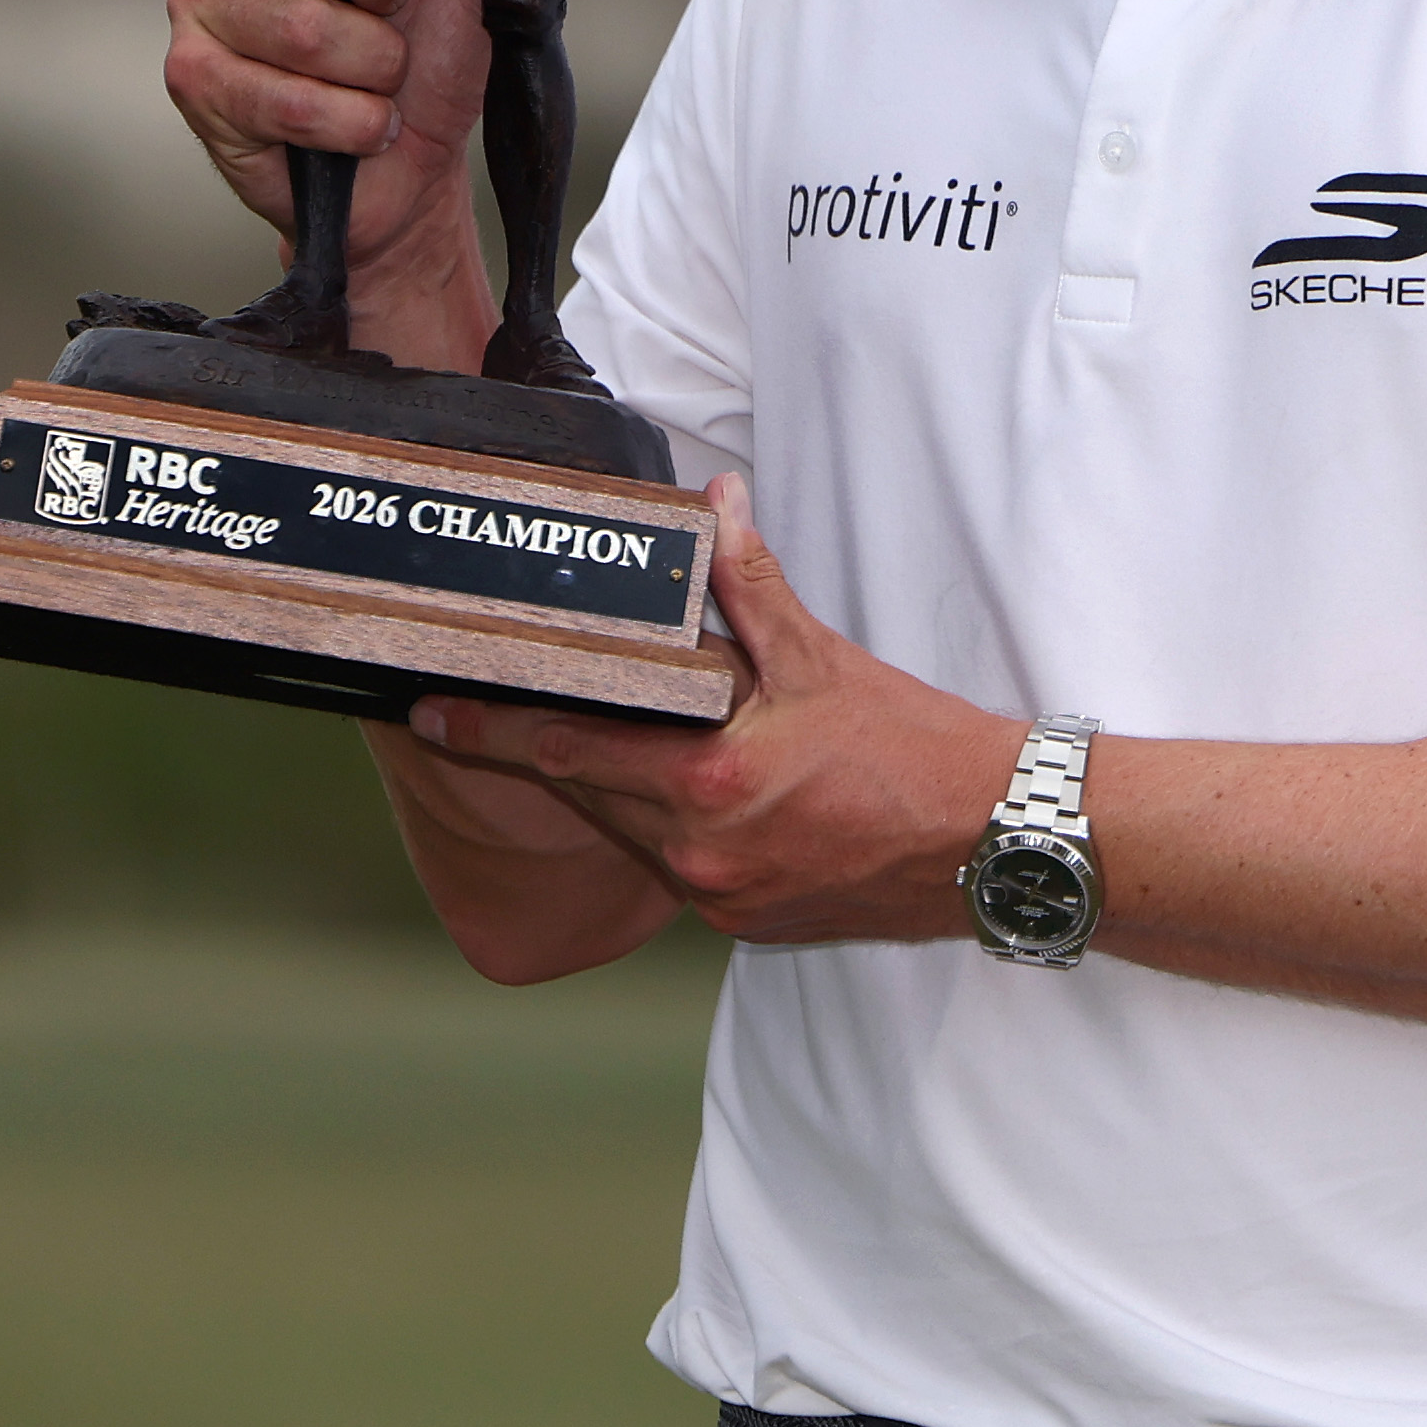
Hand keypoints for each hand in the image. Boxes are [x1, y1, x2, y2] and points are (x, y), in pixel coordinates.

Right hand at [162, 0, 642, 325]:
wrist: (404, 171)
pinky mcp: (196, 83)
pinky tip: (366, 127)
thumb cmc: (437, 56)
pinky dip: (350, 122)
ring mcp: (204, 8)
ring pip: (299, 27)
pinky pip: (283, 97)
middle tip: (399, 9)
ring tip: (386, 84)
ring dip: (374, 71)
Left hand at [409, 473, 1019, 945]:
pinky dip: (665, 822)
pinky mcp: (746, 922)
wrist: (991, 842)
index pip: (567, 751)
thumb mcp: (822, 659)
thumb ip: (752, 586)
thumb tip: (719, 504)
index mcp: (706, 785)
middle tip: (485, 710)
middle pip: (587, 795)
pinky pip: (676, 864)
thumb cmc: (915, 749)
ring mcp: (721, 897)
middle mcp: (700, 854)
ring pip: (629, 833)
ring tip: (603, 737)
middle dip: (546, 751)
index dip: (492, 731)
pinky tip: (683, 786)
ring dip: (611, 786)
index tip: (435, 713)